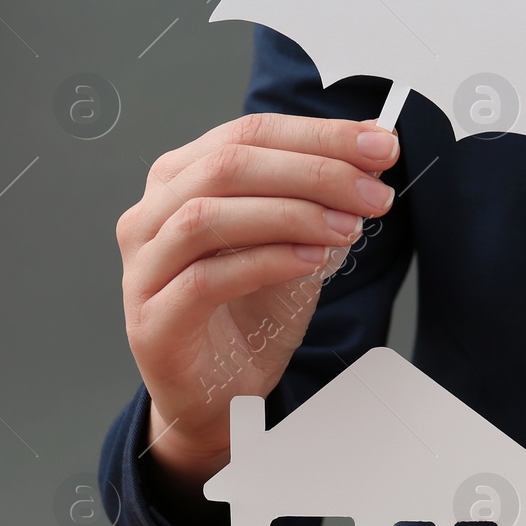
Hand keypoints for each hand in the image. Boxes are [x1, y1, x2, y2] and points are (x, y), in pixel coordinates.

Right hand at [116, 113, 400, 511]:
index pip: (250, 133)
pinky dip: (265, 262)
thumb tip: (374, 152)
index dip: (320, 135)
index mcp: (181, 179)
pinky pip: (206, 278)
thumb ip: (323, 197)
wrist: (222, 392)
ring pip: (207, 216)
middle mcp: (152, 214)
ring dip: (290, 214)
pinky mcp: (152, 320)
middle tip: (373, 192)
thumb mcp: (297, 242)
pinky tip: (312, 260)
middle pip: (228, 165)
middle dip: (314, 172)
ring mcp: (144, 267)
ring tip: (348, 228)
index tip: (381, 145)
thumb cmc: (251, 312)